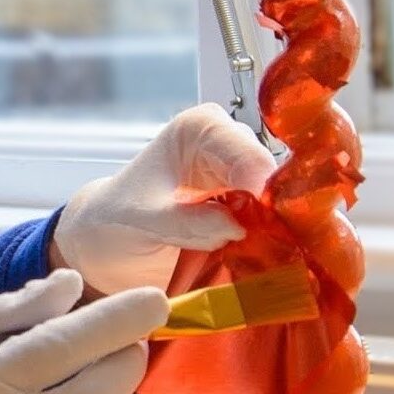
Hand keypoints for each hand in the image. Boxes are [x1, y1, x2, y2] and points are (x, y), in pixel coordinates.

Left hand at [53, 103, 275, 293]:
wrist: (107, 245)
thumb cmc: (116, 219)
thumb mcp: (140, 220)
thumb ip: (182, 221)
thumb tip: (234, 226)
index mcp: (199, 129)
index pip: (245, 150)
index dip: (261, 182)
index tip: (265, 214)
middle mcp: (230, 147)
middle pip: (276, 175)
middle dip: (282, 210)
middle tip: (286, 244)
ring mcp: (247, 182)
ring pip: (285, 204)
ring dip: (286, 233)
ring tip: (282, 258)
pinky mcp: (255, 215)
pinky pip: (280, 229)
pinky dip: (280, 247)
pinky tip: (277, 265)